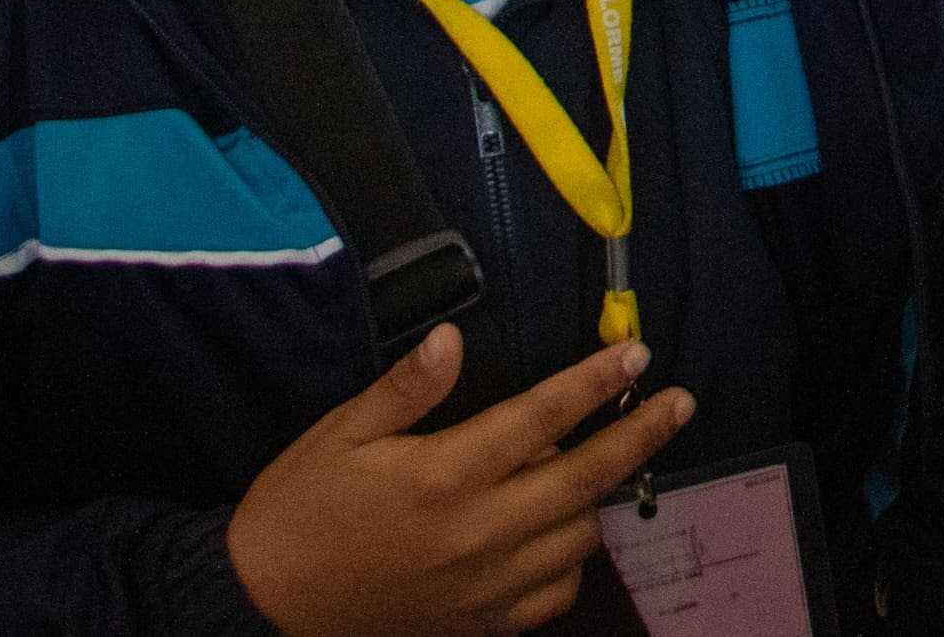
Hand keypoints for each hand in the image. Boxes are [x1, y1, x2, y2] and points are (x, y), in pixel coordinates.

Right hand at [228, 332, 695, 636]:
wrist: (264, 609)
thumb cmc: (300, 510)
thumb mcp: (341, 435)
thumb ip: (407, 388)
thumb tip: (455, 336)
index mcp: (444, 477)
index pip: (542, 420)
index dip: (595, 384)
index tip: (636, 355)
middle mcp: (477, 534)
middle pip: (584, 481)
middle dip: (639, 438)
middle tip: (679, 403)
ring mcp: (484, 586)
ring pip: (578, 538)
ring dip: (599, 497)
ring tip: (603, 462)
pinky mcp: (480, 624)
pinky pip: (554, 594)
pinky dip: (572, 560)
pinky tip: (561, 532)